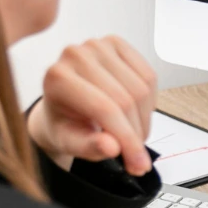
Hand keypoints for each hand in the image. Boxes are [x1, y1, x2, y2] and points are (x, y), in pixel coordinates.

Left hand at [28, 36, 157, 174]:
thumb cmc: (63, 123)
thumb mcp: (69, 143)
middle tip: (137, 156)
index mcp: (58, 78)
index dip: (127, 139)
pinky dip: (149, 101)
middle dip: (137, 134)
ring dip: (145, 120)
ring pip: (142, 88)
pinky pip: (149, 75)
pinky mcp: (116, 43)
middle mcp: (76, 55)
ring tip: (134, 135)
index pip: (104, 109)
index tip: (138, 165)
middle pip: (126, 99)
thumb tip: (112, 147)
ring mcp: (98, 45)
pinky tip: (136, 113)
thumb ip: (88, 147)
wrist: (62, 104)